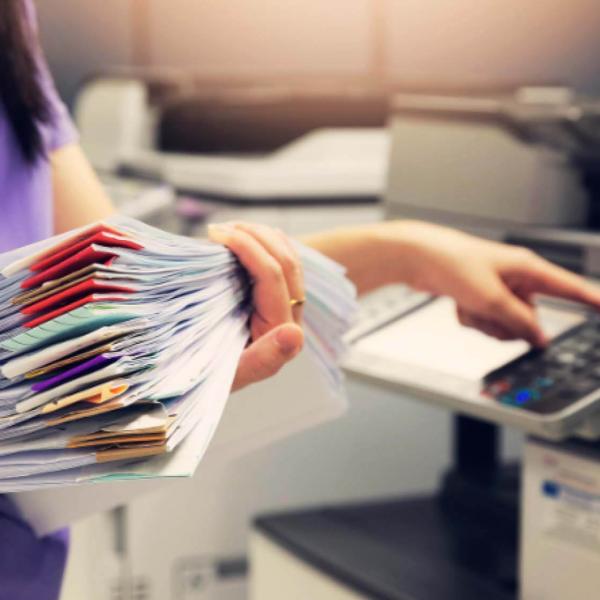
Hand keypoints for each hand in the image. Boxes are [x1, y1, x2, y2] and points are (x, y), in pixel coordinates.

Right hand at [208, 222, 304, 390]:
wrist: (204, 380)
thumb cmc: (211, 379)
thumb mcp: (231, 375)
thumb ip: (264, 359)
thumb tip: (293, 333)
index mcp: (283, 332)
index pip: (274, 276)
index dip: (249, 248)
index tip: (217, 234)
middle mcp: (291, 317)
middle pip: (285, 260)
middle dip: (253, 235)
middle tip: (218, 228)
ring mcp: (286, 306)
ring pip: (286, 256)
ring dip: (259, 235)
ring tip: (226, 228)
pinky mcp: (276, 299)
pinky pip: (279, 261)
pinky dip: (262, 243)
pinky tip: (241, 236)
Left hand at [383, 221, 599, 345]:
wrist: (416, 258)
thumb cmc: (452, 263)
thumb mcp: (490, 298)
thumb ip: (518, 321)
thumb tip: (540, 338)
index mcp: (527, 268)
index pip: (569, 288)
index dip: (592, 301)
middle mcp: (515, 278)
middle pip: (529, 317)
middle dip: (508, 324)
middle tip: (488, 313)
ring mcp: (496, 288)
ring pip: (505, 323)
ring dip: (486, 322)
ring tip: (469, 305)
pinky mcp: (479, 296)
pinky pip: (484, 320)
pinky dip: (471, 318)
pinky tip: (458, 305)